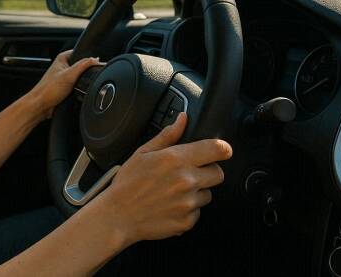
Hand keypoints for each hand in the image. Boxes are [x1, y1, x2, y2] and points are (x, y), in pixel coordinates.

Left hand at [24, 50, 103, 119]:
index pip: (81, 52)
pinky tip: (77, 92)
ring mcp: (64, 77)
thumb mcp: (69, 75)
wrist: (41, 106)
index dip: (89, 58)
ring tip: (77, 87)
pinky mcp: (66, 87)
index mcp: (62, 58)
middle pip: (82, 66)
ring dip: (83, 82)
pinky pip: (78, 86)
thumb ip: (83, 65)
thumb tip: (95, 60)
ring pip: (81, 77)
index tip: (93, 65)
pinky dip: (80, 89)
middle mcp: (63, 66)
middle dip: (86, 72)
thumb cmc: (48, 90)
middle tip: (83, 79)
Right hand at [94, 112, 231, 245]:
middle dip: (207, 171)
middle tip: (188, 173)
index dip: (222, 149)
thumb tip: (182, 119)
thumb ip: (167, 136)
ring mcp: (188, 202)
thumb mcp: (143, 153)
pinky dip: (187, 209)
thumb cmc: (128, 184)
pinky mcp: (188, 221)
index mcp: (176, 159)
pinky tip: (170, 205)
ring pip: (208, 194)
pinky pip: (197, 212)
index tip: (220, 151)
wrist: (118, 215)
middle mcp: (186, 180)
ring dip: (196, 192)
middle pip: (218, 173)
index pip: (217, 149)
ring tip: (173, 191)